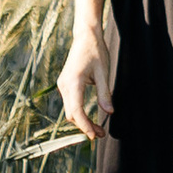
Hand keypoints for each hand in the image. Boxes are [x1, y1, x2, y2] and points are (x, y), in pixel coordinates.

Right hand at [60, 27, 111, 141]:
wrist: (85, 36)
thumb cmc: (96, 51)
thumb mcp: (104, 72)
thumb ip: (105, 93)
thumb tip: (109, 112)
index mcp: (73, 82)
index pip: (77, 110)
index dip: (85, 125)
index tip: (94, 135)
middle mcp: (64, 85)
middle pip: (72, 114)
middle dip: (85, 126)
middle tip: (101, 134)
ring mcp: (63, 84)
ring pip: (70, 110)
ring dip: (82, 121)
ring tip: (98, 129)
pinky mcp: (65, 84)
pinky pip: (70, 104)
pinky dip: (79, 113)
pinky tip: (90, 118)